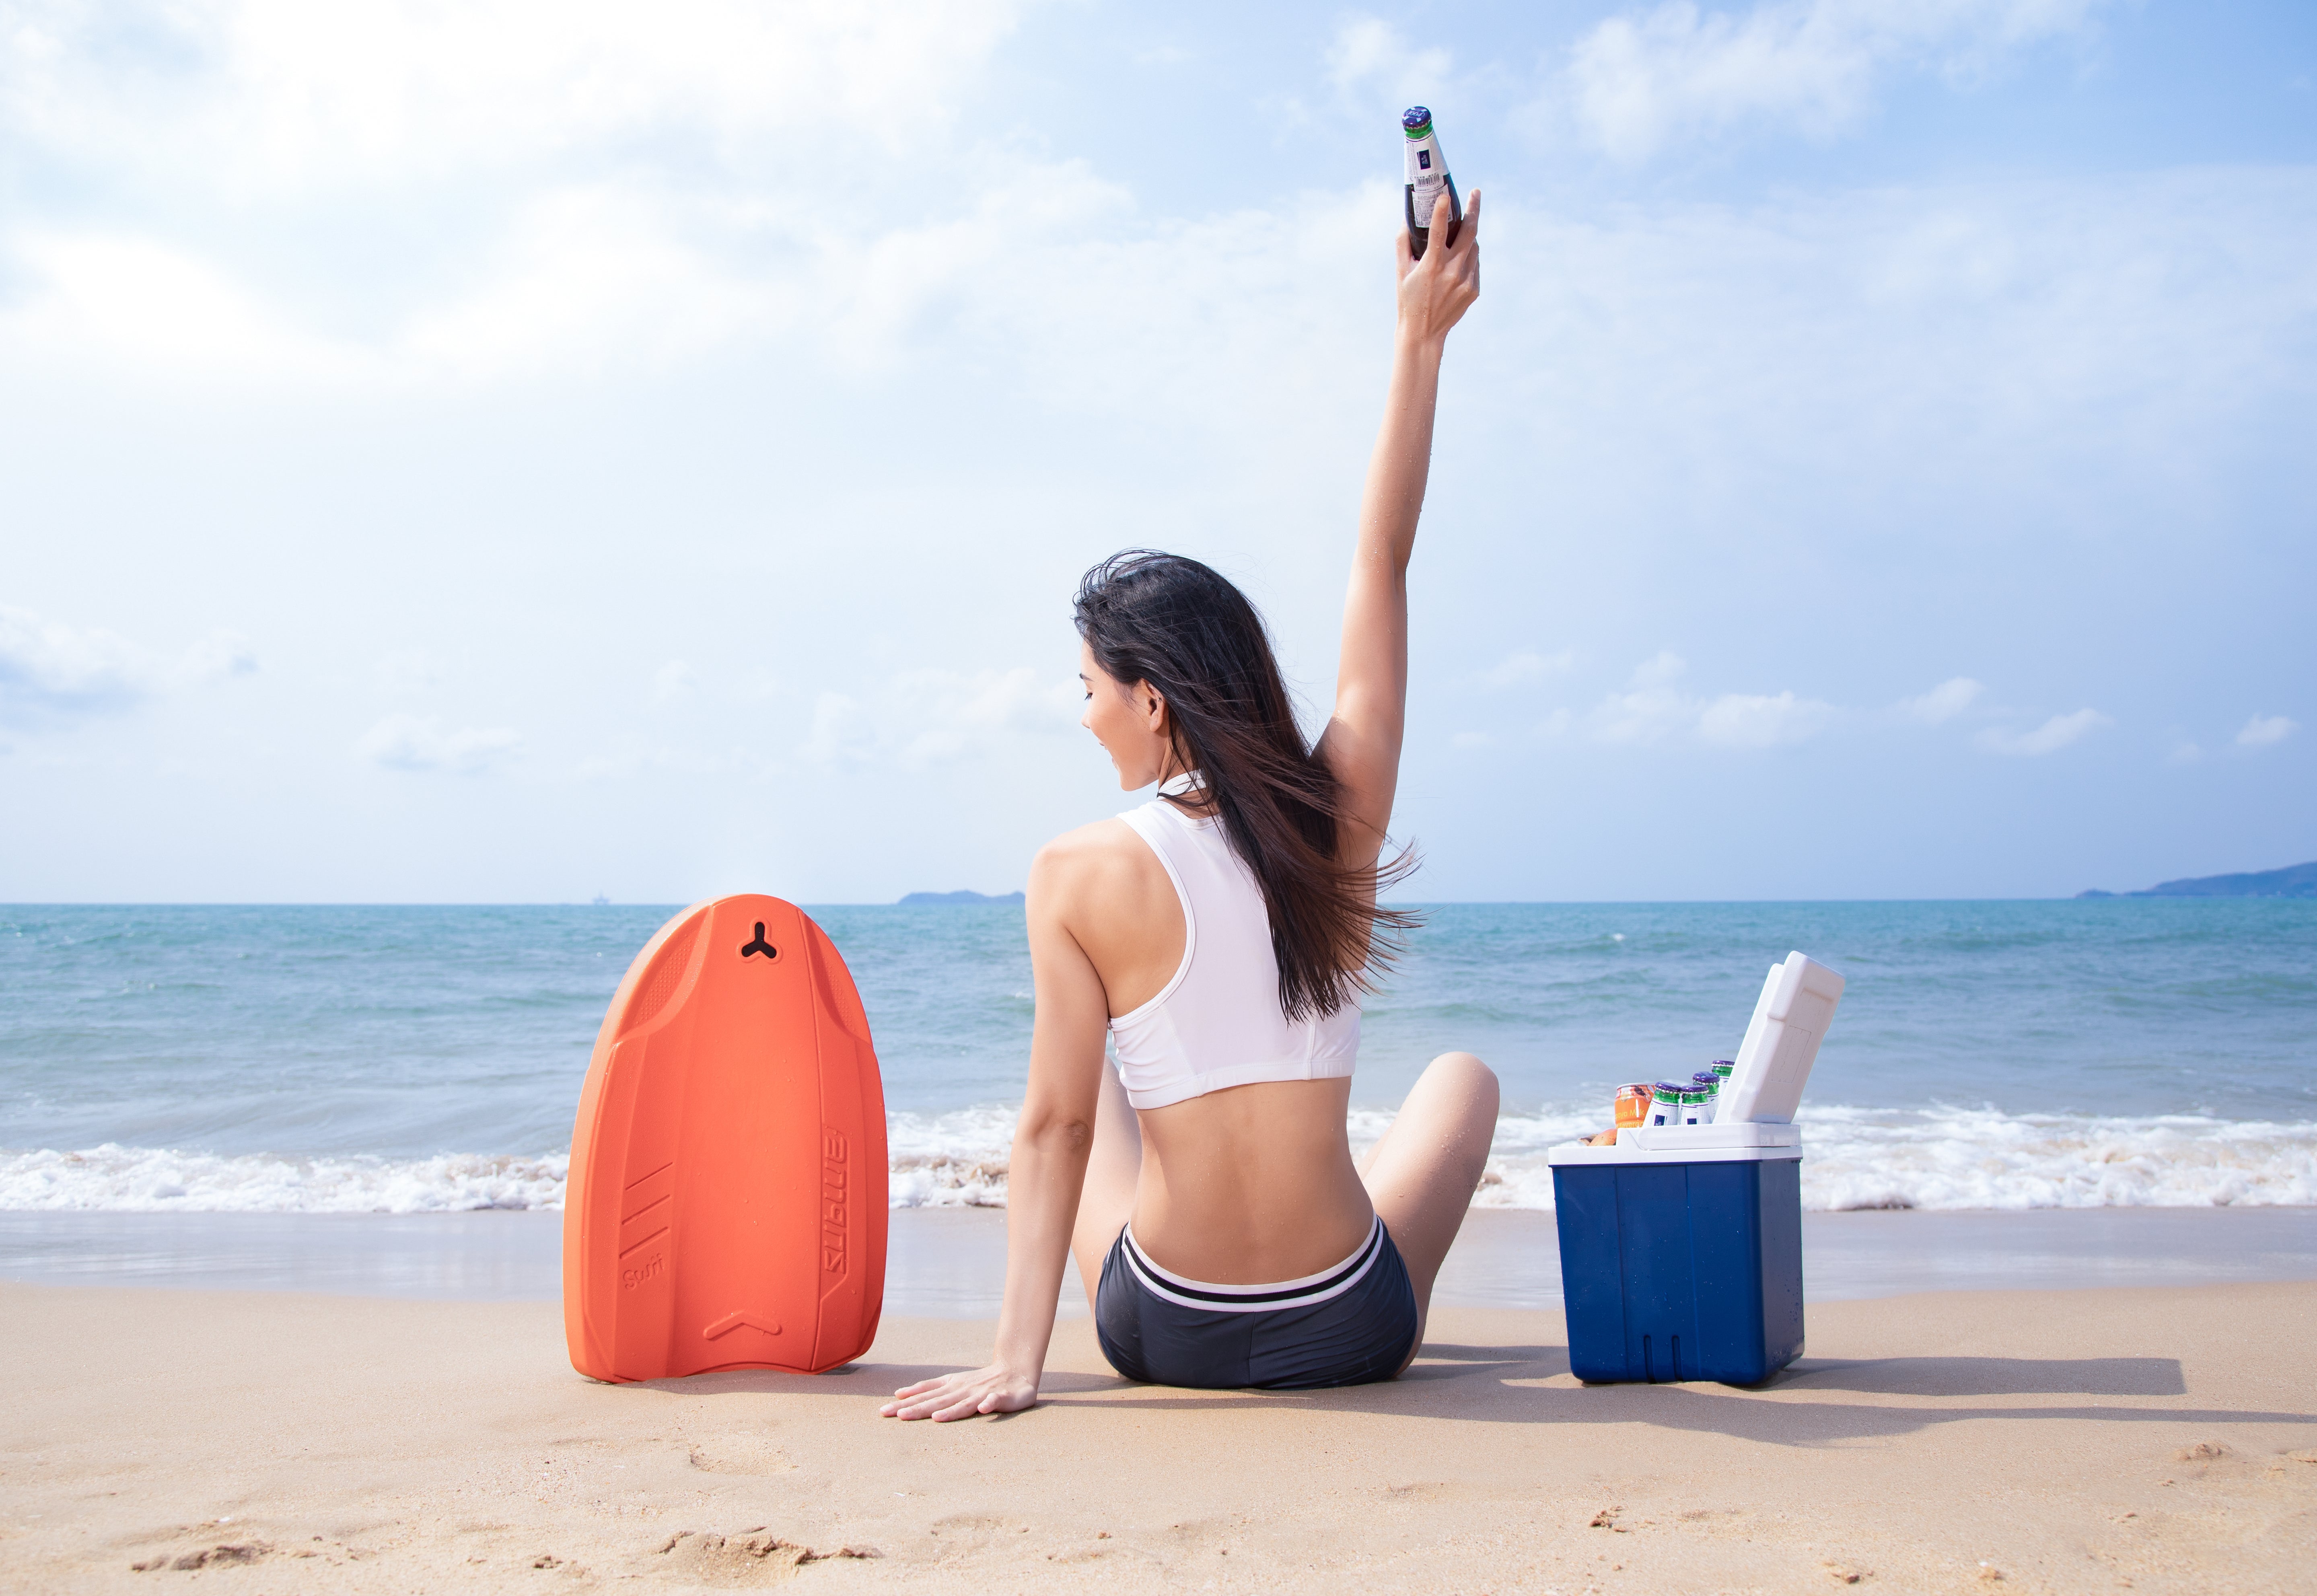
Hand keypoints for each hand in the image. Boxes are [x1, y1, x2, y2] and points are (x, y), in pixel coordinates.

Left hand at [880, 1362, 1039, 1421]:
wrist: (1015, 1371)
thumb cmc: (979, 1381)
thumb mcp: (951, 1382)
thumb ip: (928, 1389)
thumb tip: (899, 1394)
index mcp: (950, 1385)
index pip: (924, 1393)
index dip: (906, 1401)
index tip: (885, 1410)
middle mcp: (962, 1389)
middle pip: (937, 1401)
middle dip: (917, 1408)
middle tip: (897, 1415)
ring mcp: (981, 1393)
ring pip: (963, 1404)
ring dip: (950, 1410)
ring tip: (936, 1418)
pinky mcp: (1000, 1397)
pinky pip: (994, 1401)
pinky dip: (988, 1404)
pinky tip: (983, 1409)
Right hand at [1396, 188, 1480, 345]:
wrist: (1424, 333)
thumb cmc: (1408, 300)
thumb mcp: (1400, 272)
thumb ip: (1402, 244)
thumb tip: (1406, 221)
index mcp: (1432, 266)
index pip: (1438, 231)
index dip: (1441, 211)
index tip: (1446, 195)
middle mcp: (1452, 272)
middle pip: (1469, 232)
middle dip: (1474, 209)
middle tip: (1475, 193)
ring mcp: (1466, 281)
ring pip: (1474, 247)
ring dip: (1468, 236)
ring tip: (1458, 235)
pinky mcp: (1474, 289)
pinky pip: (1475, 263)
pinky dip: (1468, 256)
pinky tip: (1457, 262)